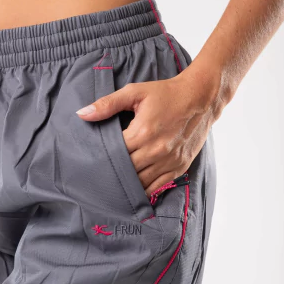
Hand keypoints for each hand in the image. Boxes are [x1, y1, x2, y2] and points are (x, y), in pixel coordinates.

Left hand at [77, 70, 222, 195]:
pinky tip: (134, 190)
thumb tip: (82, 113)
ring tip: (114, 185)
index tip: (93, 160)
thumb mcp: (135, 92)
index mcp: (143, 132)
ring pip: (141, 182)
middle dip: (114, 173)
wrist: (201, 98)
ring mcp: (169, 161)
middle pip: (127, 171)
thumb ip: (107, 104)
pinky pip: (158, 186)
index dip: (103, 158)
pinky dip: (145, 189)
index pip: (115, 154)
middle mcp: (156, 150)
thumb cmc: (166, 93)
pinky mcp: (179, 167)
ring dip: (128, 184)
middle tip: (100, 176)